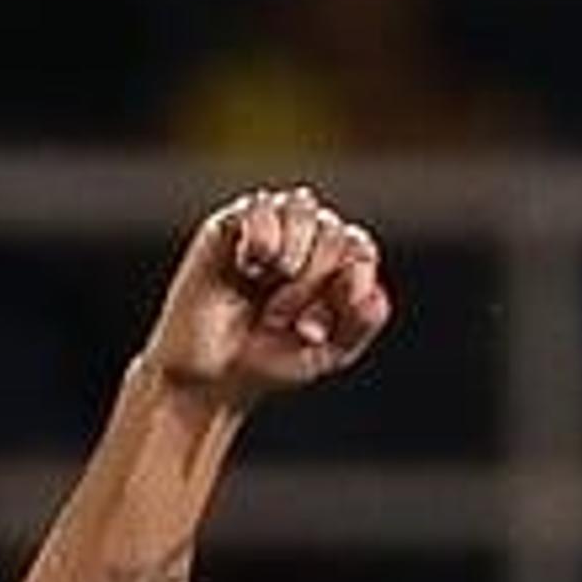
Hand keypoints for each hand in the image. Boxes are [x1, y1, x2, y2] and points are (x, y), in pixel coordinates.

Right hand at [144, 185, 391, 407]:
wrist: (209, 375)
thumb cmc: (268, 363)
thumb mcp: (329, 354)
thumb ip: (360, 323)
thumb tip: (372, 292)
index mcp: (333, 269)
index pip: (359, 247)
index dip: (352, 276)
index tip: (327, 317)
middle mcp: (304, 241)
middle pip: (333, 230)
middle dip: (314, 279)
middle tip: (283, 319)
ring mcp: (268, 229)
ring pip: (303, 207)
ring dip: (293, 254)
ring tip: (268, 285)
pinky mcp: (230, 224)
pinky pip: (261, 206)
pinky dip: (263, 239)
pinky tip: (248, 267)